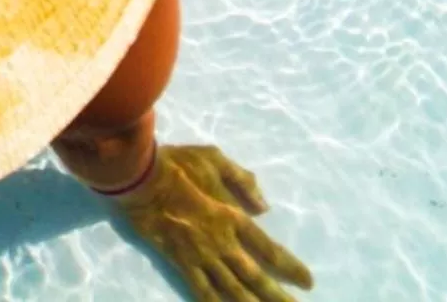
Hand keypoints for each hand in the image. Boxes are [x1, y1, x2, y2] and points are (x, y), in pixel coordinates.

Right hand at [111, 144, 313, 301]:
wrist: (139, 178)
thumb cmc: (176, 164)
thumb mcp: (214, 158)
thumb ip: (241, 180)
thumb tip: (264, 207)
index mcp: (232, 217)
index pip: (269, 249)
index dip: (290, 267)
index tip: (307, 281)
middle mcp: (222, 243)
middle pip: (255, 277)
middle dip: (277, 296)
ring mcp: (200, 256)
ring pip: (232, 290)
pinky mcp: (180, 263)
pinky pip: (202, 290)